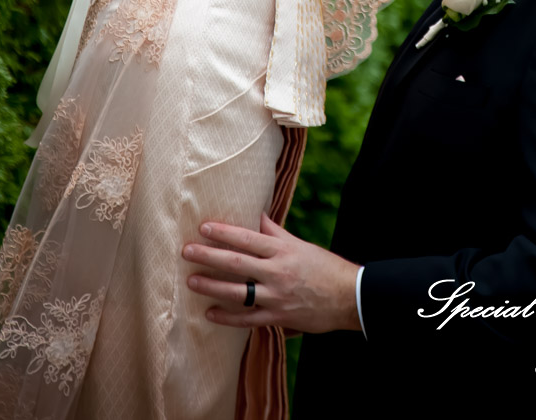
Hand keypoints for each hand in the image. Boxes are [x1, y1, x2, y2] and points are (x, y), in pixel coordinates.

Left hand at [182, 214, 361, 332]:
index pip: (247, 238)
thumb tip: (256, 216)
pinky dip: (227, 317)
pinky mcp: (278, 317)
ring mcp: (276, 296)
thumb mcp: (300, 245)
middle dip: (209, 256)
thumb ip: (276, 233)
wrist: (349, 296)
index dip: (224, 232)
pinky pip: (247, 319)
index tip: (203, 227)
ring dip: (211, 286)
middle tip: (186, 251)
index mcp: (283, 250)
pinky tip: (209, 313)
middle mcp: (277, 271)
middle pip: (236, 262)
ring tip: (191, 281)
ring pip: (237, 292)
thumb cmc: (324, 266)